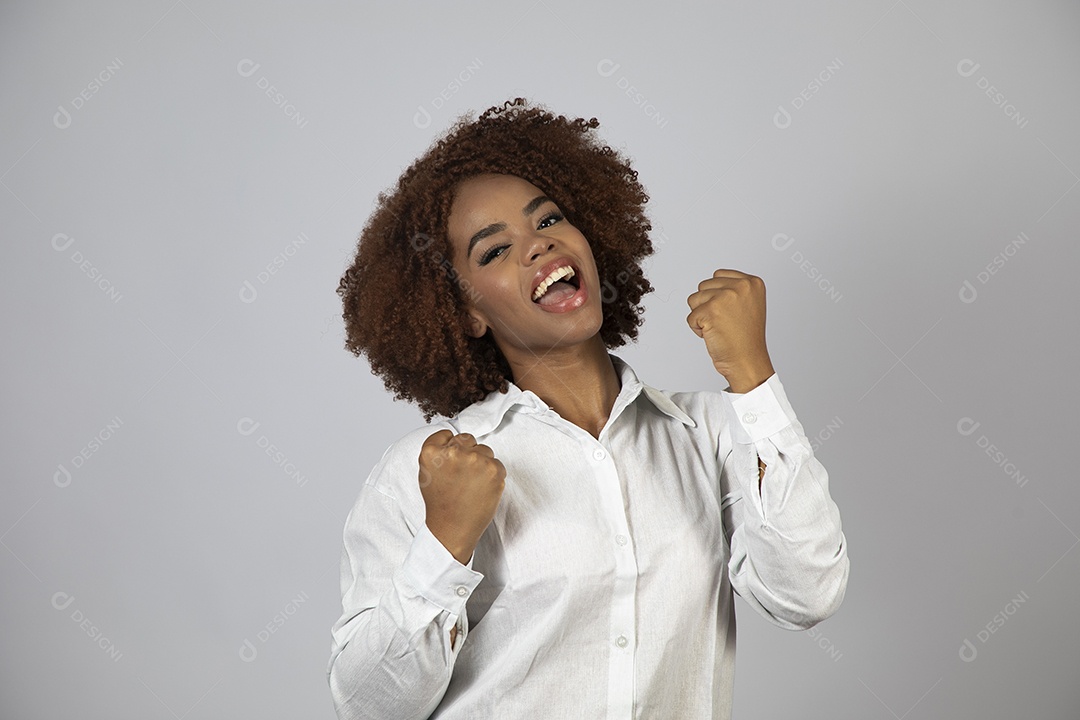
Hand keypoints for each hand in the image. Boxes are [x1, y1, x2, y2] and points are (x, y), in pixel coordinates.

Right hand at [418, 430, 505, 564]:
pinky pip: (497, 463)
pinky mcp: (493, 469)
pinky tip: (482, 488)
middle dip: (467, 453)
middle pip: (467, 439)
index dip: (451, 448)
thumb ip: (438, 451)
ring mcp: (474, 459)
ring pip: (484, 450)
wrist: (452, 528)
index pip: (448, 434)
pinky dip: (493, 475)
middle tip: (462, 476)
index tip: (451, 464)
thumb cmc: (440, 502)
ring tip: (472, 484)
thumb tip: (453, 438)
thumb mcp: (427, 472)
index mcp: (431, 451)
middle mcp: (453, 452)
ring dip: (482, 463)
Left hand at [686, 268, 774, 391]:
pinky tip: (714, 334)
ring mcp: (725, 297)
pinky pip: (690, 317)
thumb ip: (733, 289)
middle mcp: (741, 286)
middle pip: (704, 286)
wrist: (747, 361)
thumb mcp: (749, 304)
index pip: (718, 275)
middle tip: (725, 321)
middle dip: (707, 305)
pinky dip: (697, 328)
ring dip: (701, 315)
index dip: (717, 295)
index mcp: (752, 282)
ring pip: (694, 299)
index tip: (729, 311)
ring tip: (719, 327)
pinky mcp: (710, 311)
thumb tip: (712, 283)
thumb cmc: (746, 338)